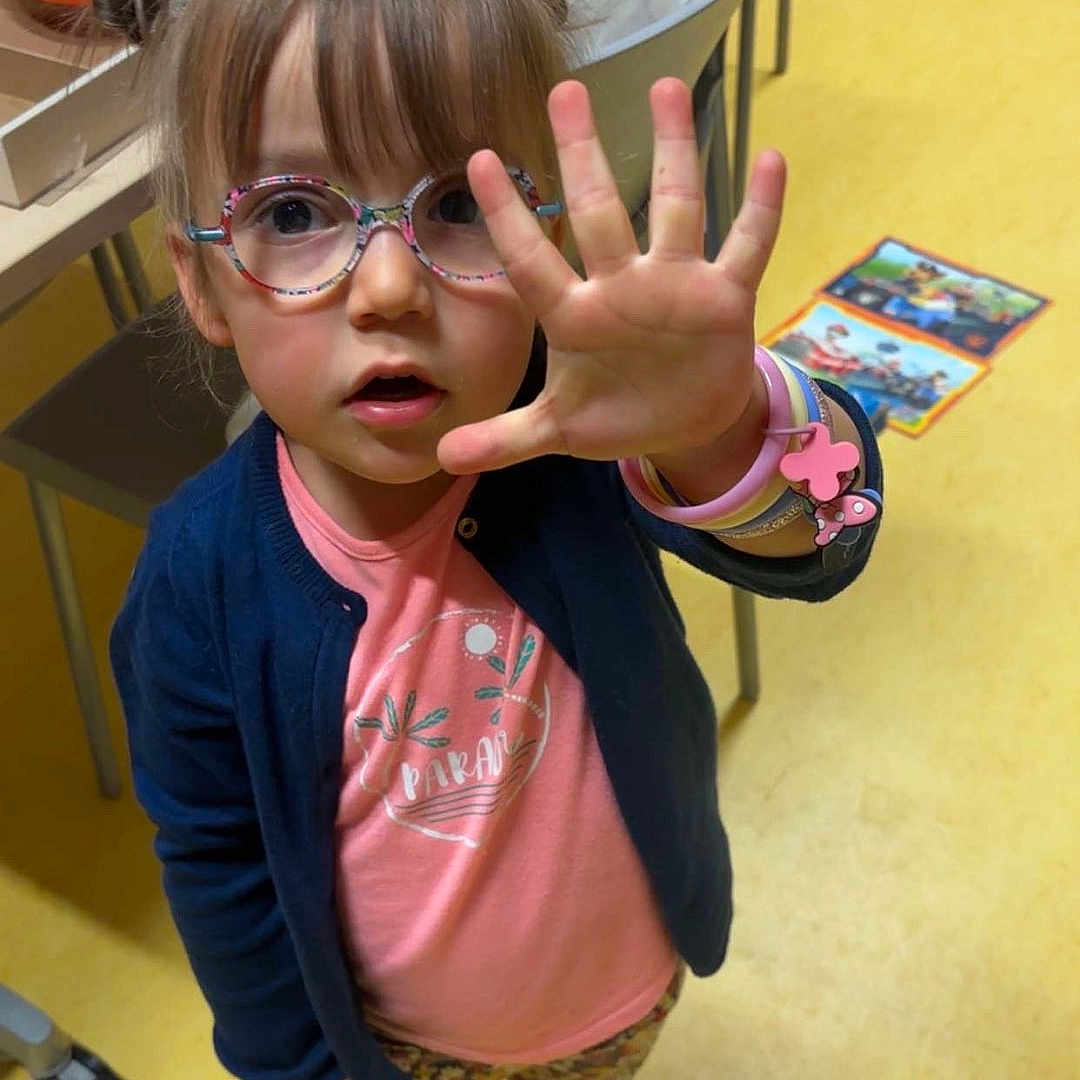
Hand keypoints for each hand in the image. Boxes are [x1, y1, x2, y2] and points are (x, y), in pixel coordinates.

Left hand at [436, 77, 785, 473]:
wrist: (682, 424)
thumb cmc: (614, 413)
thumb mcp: (560, 430)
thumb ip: (506, 438)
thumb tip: (446, 458)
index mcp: (577, 318)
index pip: (533, 262)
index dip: (507, 217)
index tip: (478, 160)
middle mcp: (623, 287)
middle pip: (600, 213)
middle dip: (584, 155)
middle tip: (566, 92)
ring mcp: (676, 286)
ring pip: (676, 208)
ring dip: (674, 151)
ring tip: (667, 88)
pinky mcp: (726, 298)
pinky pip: (748, 246)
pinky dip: (762, 208)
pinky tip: (770, 157)